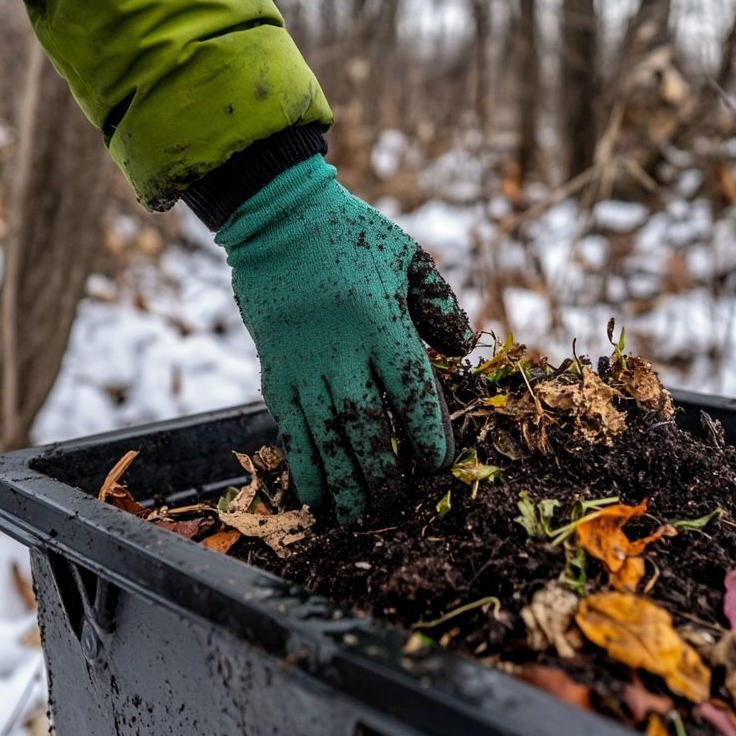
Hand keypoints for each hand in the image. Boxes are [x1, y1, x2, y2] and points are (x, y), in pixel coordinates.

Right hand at [216, 155, 472, 521]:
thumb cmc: (351, 236)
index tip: (438, 464)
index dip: (425, 431)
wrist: (278, 219)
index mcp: (381, 324)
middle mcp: (340, 353)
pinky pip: (289, 429)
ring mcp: (303, 366)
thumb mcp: (408, 256)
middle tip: (398, 505)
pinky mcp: (275, 372)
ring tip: (360, 516)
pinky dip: (303, 466)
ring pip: (324, 436)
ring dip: (343, 481)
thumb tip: (460, 346)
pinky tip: (316, 497)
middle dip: (383, 472)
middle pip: (364, 426)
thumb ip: (438, 303)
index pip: (409, 390)